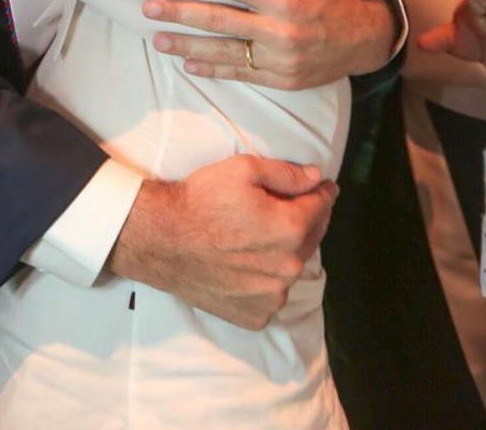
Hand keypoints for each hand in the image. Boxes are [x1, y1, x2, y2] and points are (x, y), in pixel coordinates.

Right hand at [110, 155, 337, 328]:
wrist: (162, 240)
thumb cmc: (201, 200)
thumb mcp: (244, 170)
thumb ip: (287, 174)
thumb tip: (317, 177)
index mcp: (290, 229)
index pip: (322, 206)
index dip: (323, 191)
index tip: (323, 186)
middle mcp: (288, 268)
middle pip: (312, 237)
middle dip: (306, 218)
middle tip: (290, 205)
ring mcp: (272, 296)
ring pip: (292, 266)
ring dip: (287, 250)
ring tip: (261, 235)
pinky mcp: (255, 315)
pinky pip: (273, 292)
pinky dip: (269, 278)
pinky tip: (248, 262)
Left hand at [142, 0, 396, 88]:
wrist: (361, 39)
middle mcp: (280, 30)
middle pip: (220, 21)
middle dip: (181, 13)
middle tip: (149, 7)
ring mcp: (279, 60)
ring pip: (224, 52)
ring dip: (187, 46)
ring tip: (158, 40)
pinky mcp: (280, 80)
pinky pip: (240, 75)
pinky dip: (212, 70)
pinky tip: (188, 64)